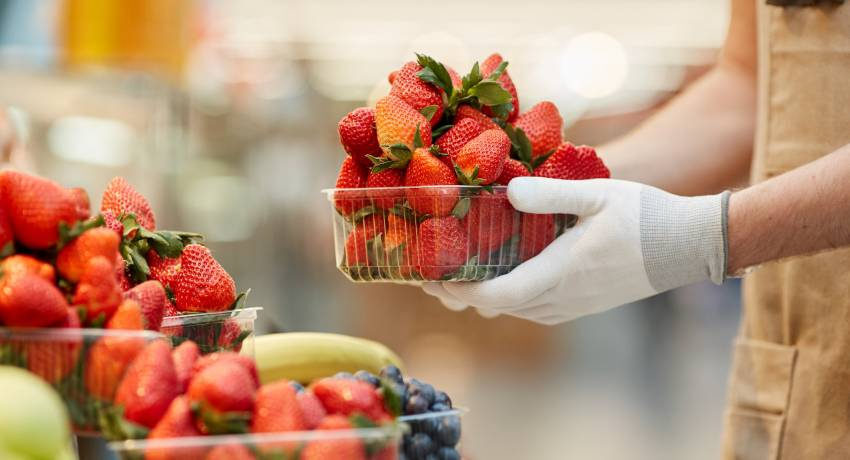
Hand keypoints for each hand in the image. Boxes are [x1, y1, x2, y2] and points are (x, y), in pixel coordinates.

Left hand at [423, 177, 729, 324]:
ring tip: (453, 270)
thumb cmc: (646, 217)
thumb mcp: (597, 196)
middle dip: (458, 293)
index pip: (494, 295)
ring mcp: (569, 306)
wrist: (688, 246)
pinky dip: (504, 293)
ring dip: (480, 294)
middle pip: (495, 307)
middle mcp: (558, 300)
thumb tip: (508, 190)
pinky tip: (496, 272)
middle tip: (428, 271)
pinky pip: (530, 306)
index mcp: (558, 276)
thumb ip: (550, 193)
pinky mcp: (578, 304)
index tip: (430, 274)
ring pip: (511, 309)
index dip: (457, 289)